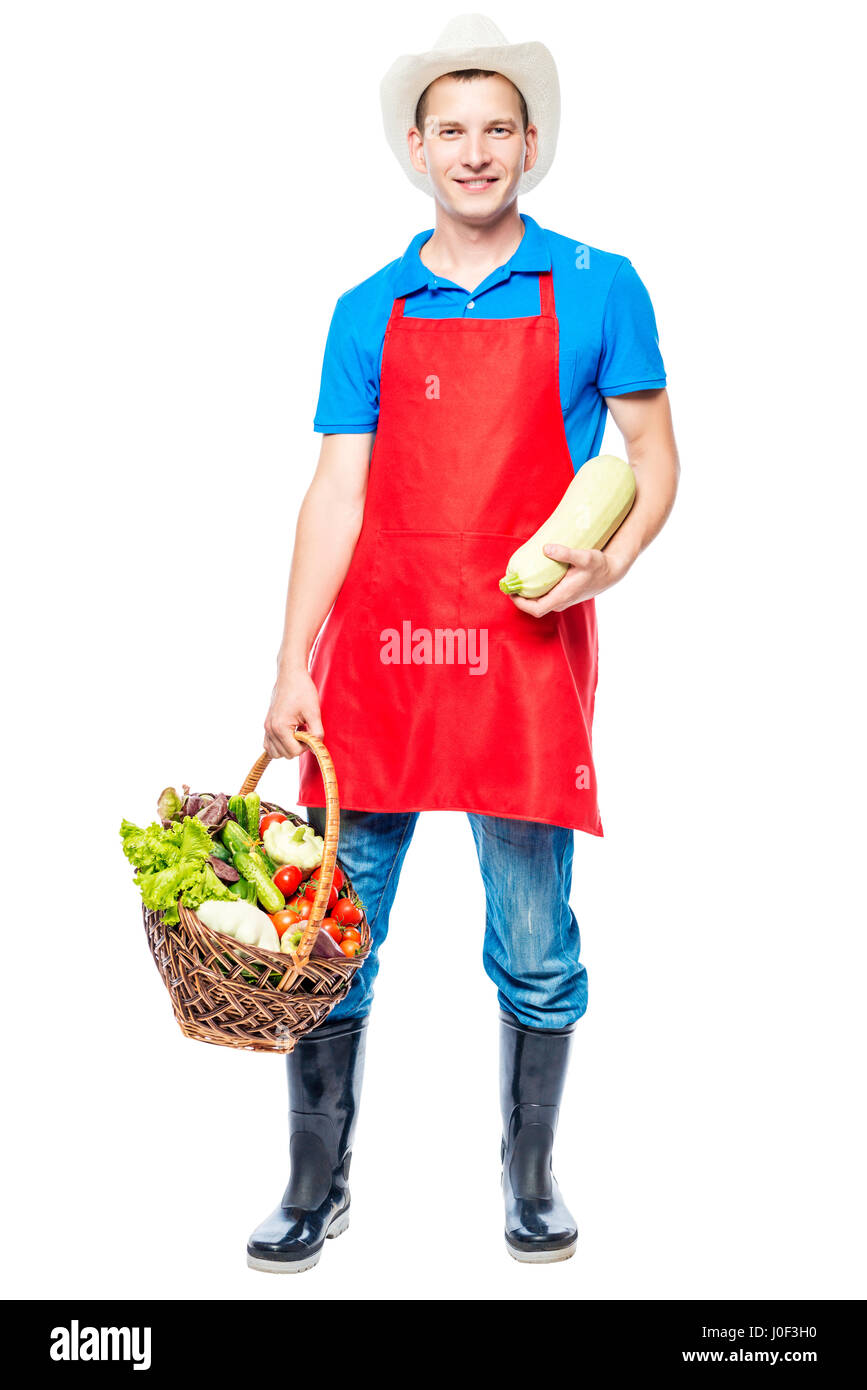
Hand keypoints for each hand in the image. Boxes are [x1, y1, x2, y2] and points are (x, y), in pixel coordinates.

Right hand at [264, 666, 323, 759]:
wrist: (290, 675)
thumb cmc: (302, 690)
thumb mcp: (314, 712)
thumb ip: (317, 732)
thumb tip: (317, 747)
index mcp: (280, 727)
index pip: (294, 752)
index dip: (306, 747)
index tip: (311, 733)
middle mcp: (270, 729)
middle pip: (285, 754)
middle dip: (298, 747)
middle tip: (306, 731)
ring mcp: (266, 727)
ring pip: (275, 752)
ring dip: (288, 747)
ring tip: (298, 732)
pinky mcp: (267, 724)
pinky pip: (269, 745)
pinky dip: (279, 745)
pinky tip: (290, 734)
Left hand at [508, 543, 627, 617]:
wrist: (611, 571)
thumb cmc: (598, 565)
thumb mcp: (584, 556)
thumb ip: (566, 553)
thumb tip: (546, 548)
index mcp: (562, 597)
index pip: (535, 609)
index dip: (520, 603)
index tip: (510, 591)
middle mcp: (560, 601)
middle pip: (534, 606)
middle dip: (520, 597)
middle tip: (510, 581)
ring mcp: (562, 599)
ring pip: (539, 602)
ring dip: (527, 593)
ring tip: (517, 578)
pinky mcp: (564, 594)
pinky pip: (545, 596)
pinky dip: (535, 590)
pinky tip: (530, 577)